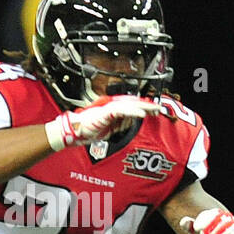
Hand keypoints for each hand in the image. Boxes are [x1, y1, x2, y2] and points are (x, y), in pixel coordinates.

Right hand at [45, 95, 163, 150]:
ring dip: (142, 107)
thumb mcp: (110, 127)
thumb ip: (121, 122)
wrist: (75, 130)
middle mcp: (111, 105)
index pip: (131, 105)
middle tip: (158, 108)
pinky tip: (141, 114)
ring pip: (128, 105)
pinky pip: (121, 111)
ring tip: (153, 109)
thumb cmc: (89, 128)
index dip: (143, 106)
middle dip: (146, 105)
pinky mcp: (104, 113)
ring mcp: (107, 108)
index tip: (154, 109)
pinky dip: (132, 112)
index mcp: (112, 108)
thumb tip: (132, 120)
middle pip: (132, 102)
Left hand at [180, 206, 233, 233]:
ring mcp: (233, 229)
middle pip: (219, 216)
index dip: (202, 220)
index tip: (196, 229)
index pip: (208, 213)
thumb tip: (184, 221)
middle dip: (210, 225)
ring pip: (229, 225)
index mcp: (214, 216)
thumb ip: (189, 227)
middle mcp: (225, 220)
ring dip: (220, 232)